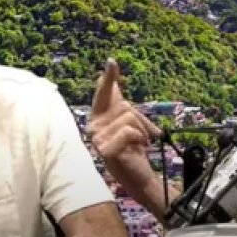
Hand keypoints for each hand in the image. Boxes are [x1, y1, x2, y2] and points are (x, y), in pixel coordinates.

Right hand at [87, 59, 161, 189]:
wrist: (138, 174)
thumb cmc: (133, 148)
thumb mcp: (130, 122)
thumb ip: (121, 104)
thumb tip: (110, 82)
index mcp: (98, 117)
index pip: (102, 94)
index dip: (108, 78)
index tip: (112, 61)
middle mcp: (93, 126)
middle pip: (124, 105)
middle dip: (140, 119)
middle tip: (144, 134)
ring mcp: (96, 138)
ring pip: (128, 117)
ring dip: (142, 130)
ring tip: (140, 142)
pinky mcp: (104, 149)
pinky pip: (128, 131)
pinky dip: (140, 138)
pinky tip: (137, 148)